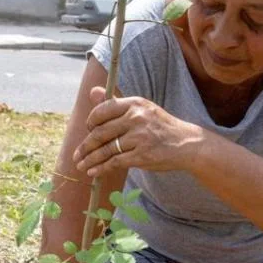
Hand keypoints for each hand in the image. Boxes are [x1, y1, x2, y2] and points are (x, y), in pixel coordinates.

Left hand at [73, 87, 204, 177]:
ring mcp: (139, 137)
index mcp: (134, 104)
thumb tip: (92, 91)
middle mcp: (136, 118)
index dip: (90, 122)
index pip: (102, 111)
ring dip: (90, 159)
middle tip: (76, 155)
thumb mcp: (140, 109)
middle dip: (85, 146)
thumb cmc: (159, 126)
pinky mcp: (142, 156)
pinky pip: (114, 162)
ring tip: (80, 165)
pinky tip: (93, 171)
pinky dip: (101, 168)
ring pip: (105, 150)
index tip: (87, 130)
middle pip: (100, 132)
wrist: (186, 143)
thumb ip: (115, 103)